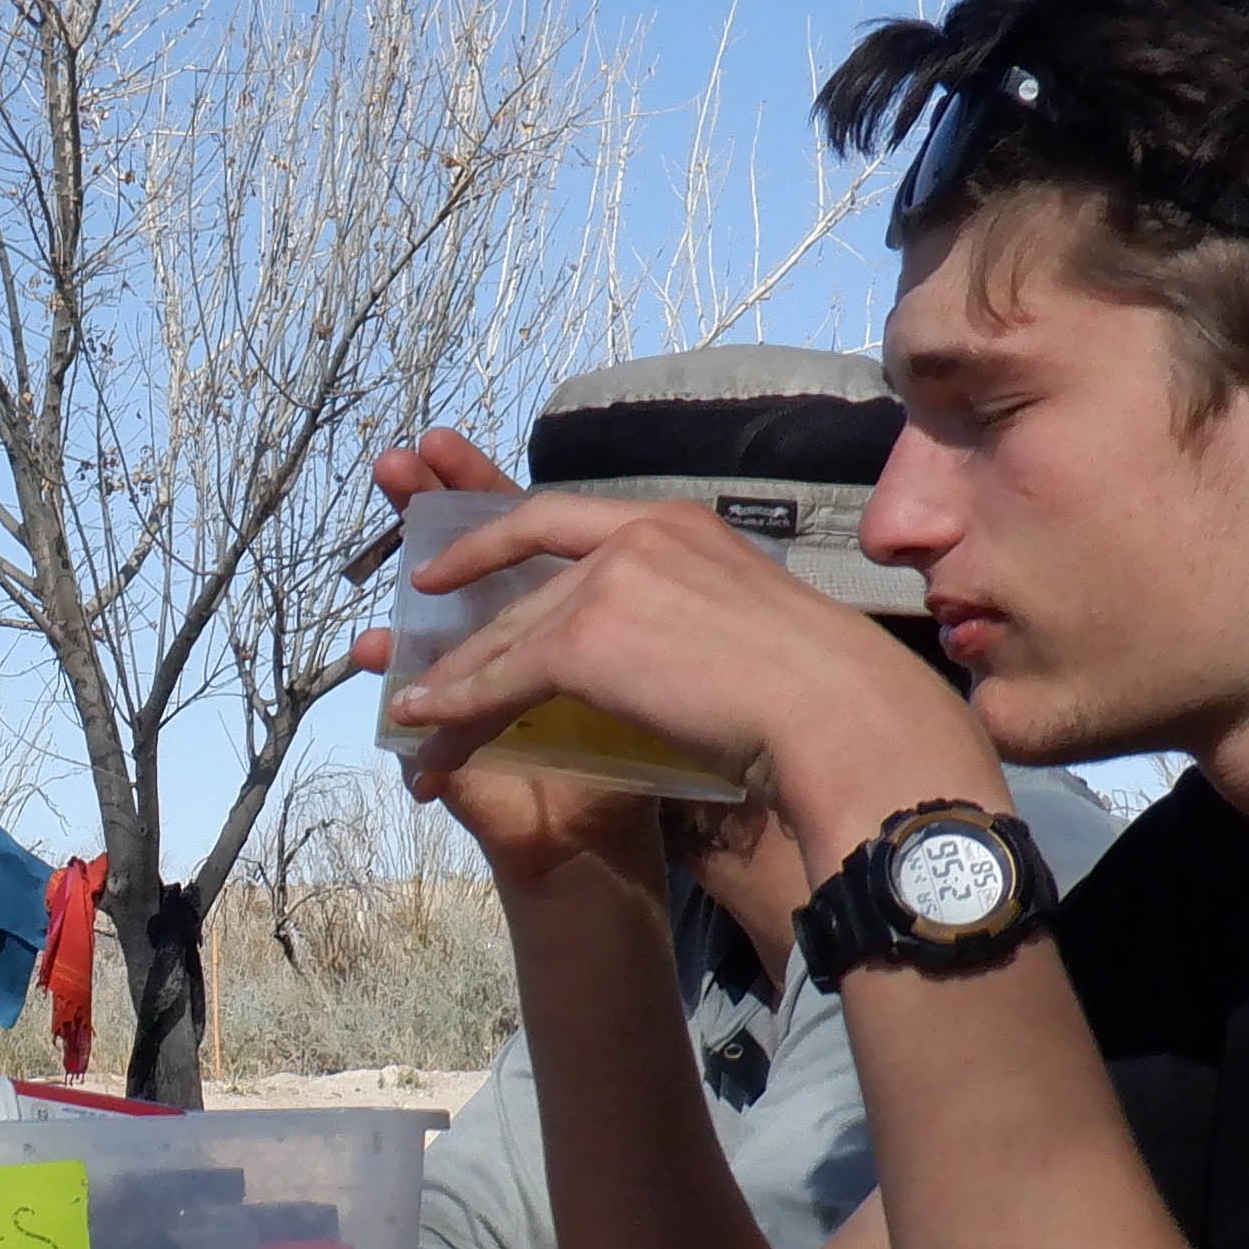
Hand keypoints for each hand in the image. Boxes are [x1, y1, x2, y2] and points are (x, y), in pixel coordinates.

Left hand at [374, 464, 989, 873]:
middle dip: (464, 621)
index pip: (563, 519)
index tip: (448, 564)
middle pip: (522, 579)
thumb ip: (700, 614)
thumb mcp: (751, 621)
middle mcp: (636, 534)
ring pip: (506, 636)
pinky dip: (459, 709)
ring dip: (455, 680)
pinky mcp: (586, 639)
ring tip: (412, 710)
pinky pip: (502, 679)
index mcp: (677, 521)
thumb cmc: (823, 689)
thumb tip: (689, 649)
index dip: (495, 539)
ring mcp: (608, 581)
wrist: (836, 709)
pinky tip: (426, 729)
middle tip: (411, 648)